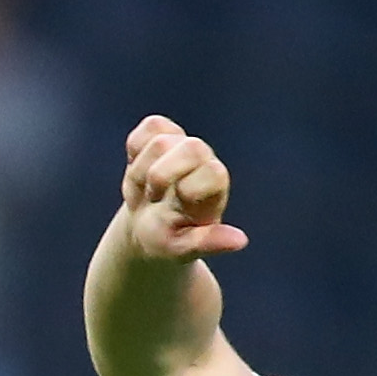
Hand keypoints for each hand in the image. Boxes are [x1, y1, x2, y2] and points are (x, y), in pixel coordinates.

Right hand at [116, 114, 247, 261]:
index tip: (177, 207)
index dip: (189, 189)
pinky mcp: (161, 130)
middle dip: (162, 176)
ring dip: (142, 172)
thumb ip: (209, 242)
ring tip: (146, 189)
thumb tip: (241, 241)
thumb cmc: (166, 238)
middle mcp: (204, 158)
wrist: (143, 225)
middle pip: (192, 148)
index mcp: (216, 185)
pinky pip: (149, 127)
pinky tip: (140, 170)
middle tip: (155, 197)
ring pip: (160, 141)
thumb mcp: (182, 248)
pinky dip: (136, 151)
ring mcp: (181, 141)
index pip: (214, 172)